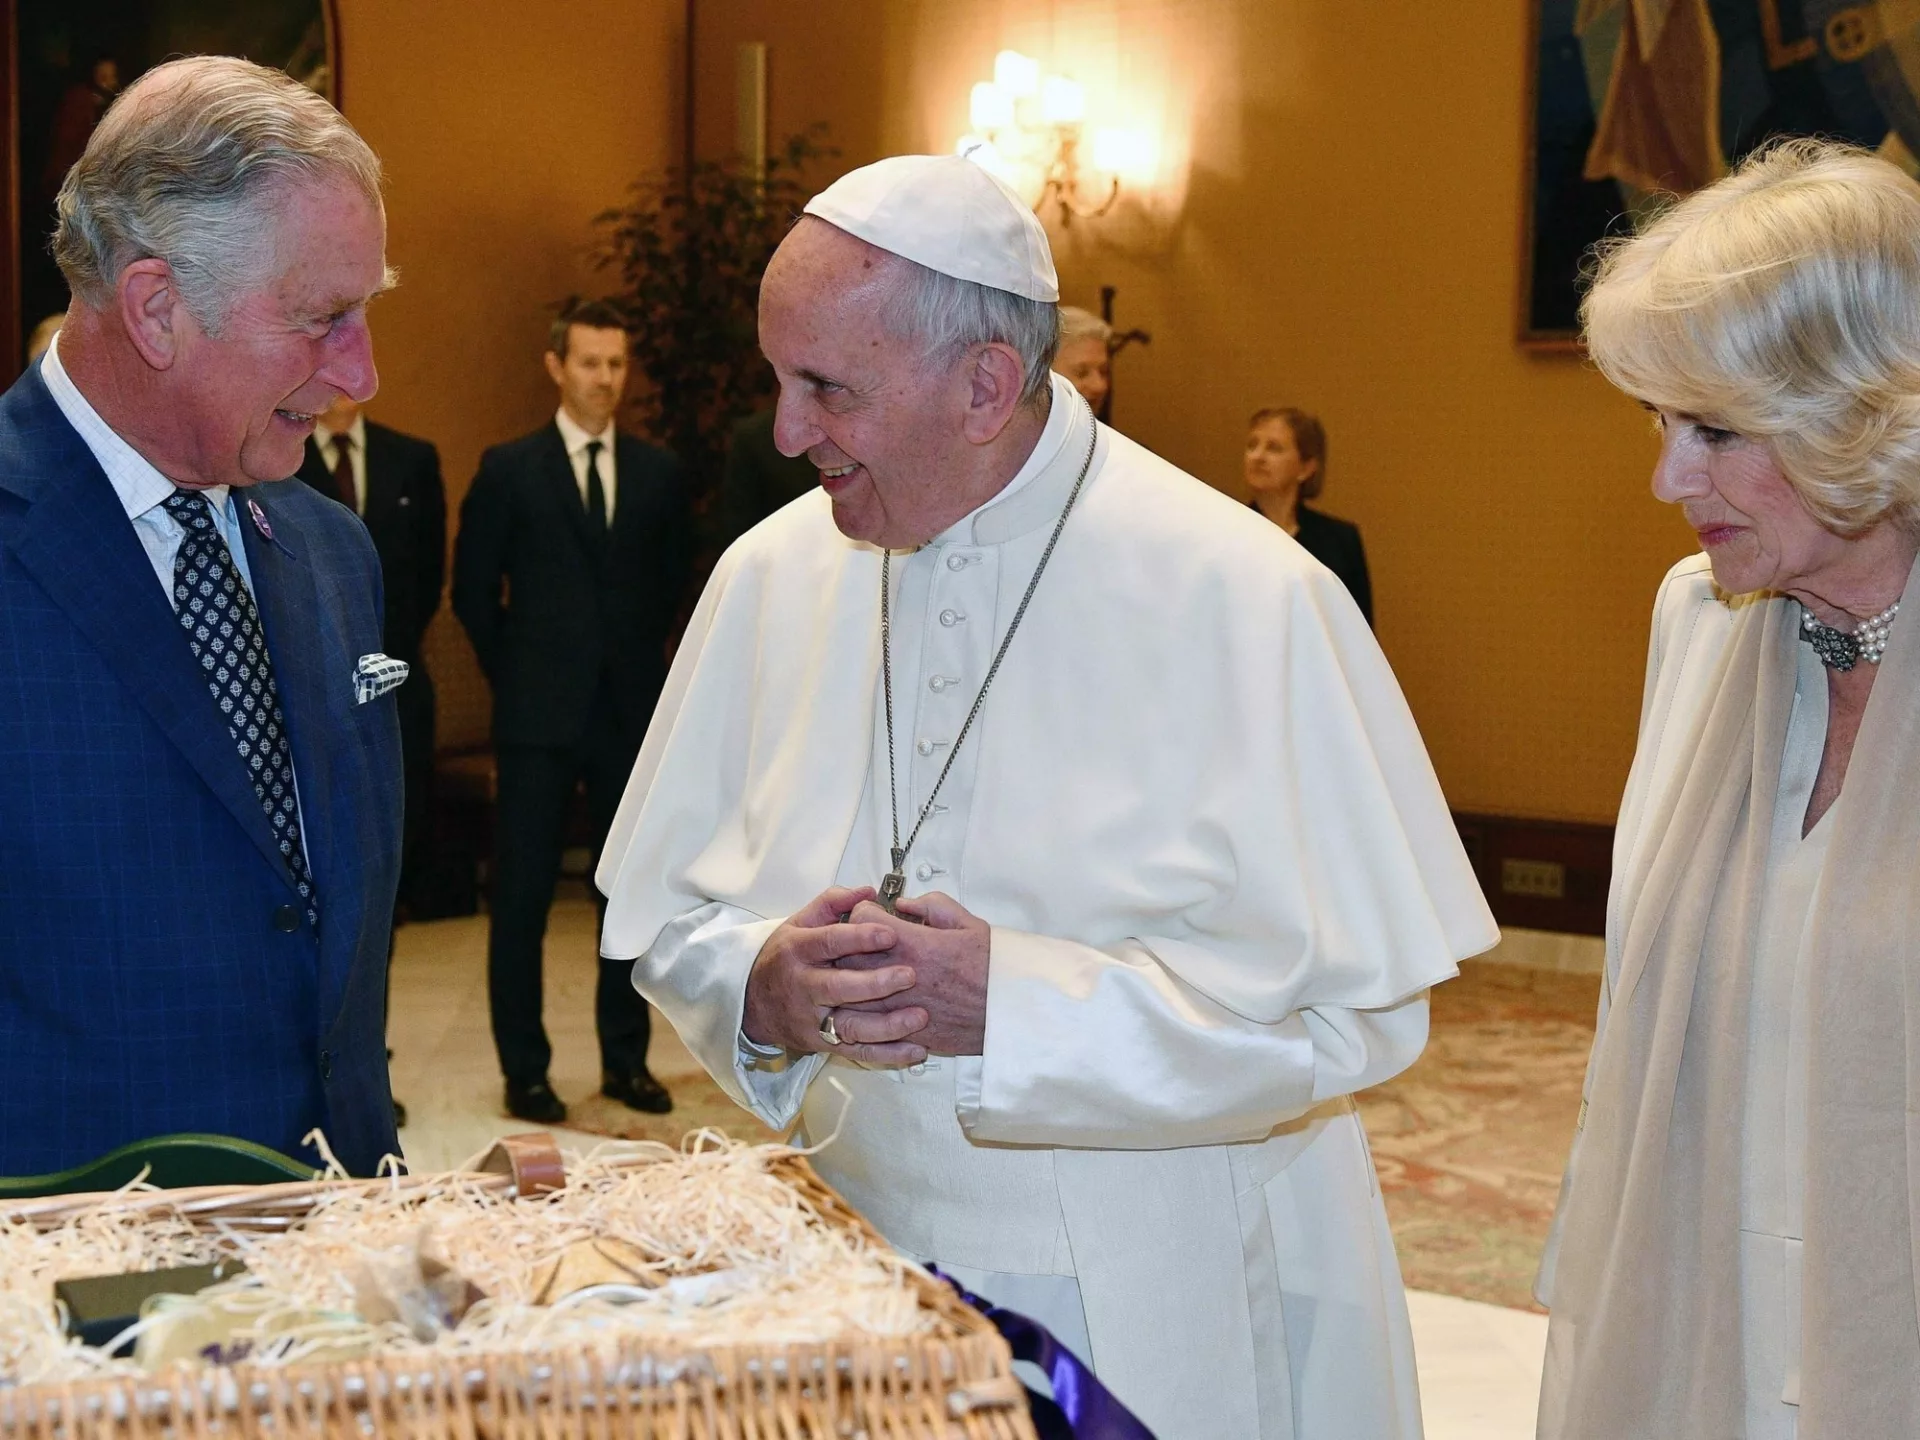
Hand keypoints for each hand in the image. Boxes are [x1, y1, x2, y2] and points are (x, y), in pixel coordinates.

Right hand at [742, 886, 930, 1064]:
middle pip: (838, 987)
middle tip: (910, 975)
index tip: (891, 932)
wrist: (752, 1003)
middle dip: (875, 984)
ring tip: (919, 1016)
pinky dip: (887, 1055)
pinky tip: (915, 1050)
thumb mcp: (800, 923)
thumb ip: (833, 903)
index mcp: (799, 950)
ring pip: (849, 1026)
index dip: (859, 938)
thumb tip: (867, 891)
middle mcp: (803, 986)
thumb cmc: (785, 957)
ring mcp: (812, 1019)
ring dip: (887, 1026)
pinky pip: (856, 1052)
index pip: (829, 942)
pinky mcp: (821, 1044)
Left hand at [830, 892, 989, 1055]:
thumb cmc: (993, 970)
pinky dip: (861, 1016)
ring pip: (846, 995)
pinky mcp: (901, 1033)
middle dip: (848, 945)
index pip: (860, 919)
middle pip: (844, 955)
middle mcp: (897, 976)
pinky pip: (863, 1027)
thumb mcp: (969, 924)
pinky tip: (870, 1006)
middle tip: (863, 942)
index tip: (873, 914)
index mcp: (913, 945)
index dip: (863, 912)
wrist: (1010, 1014)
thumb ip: (932, 907)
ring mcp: (896, 1008)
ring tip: (861, 975)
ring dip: (848, 983)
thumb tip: (905, 904)